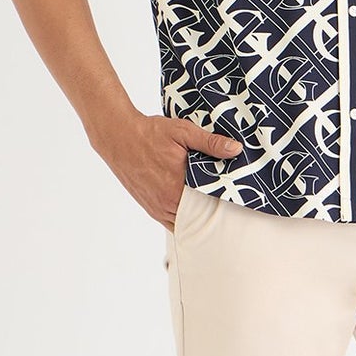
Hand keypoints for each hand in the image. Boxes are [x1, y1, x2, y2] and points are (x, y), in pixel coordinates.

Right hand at [90, 113, 242, 228]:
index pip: (210, 206)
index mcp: (177, 188)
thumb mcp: (183, 132)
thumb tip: (235, 149)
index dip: (225, 203)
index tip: (237, 198)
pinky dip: (184, 220)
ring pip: (185, 223)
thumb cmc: (149, 133)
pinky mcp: (150, 207)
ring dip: (198, 218)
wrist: (118, 137)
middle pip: (198, 218)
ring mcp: (157, 208)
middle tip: (231, 206)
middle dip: (213, 213)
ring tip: (214, 210)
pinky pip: (171, 223)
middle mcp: (166, 204)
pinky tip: (194, 212)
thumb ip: (210, 143)